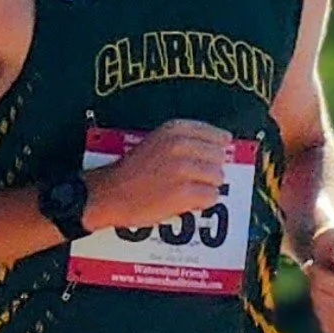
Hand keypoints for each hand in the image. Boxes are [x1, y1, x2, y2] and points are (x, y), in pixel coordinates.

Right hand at [82, 117, 231, 230]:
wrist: (109, 193)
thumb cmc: (132, 170)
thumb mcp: (156, 141)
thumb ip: (186, 139)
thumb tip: (224, 142)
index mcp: (174, 130)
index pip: (215, 135)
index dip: (216, 149)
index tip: (210, 158)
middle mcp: (180, 146)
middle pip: (219, 157)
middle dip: (210, 169)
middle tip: (193, 178)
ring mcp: (182, 170)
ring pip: (218, 178)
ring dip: (207, 187)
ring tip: (188, 190)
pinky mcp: (183, 193)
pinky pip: (211, 197)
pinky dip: (202, 202)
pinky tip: (187, 201)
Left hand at [306, 220, 333, 332]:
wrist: (331, 255)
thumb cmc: (330, 244)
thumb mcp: (332, 236)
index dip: (319, 278)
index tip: (313, 265)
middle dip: (319, 290)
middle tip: (318, 276)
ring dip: (320, 303)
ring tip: (323, 288)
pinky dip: (325, 318)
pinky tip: (327, 302)